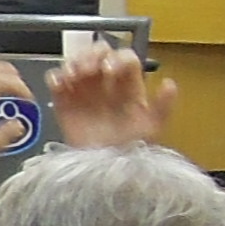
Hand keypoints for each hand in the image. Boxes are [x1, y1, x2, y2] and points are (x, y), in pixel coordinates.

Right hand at [46, 42, 178, 152]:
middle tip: (88, 70)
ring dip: (74, 62)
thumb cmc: (130, 150)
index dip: (117, 58)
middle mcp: (106, 84)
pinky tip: (60, 86)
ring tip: (73, 76)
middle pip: (99, 53)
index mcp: (129, 86)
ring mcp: (84, 91)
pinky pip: (56, 81)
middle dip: (92, 55)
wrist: (103, 171)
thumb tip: (169, 83)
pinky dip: (55, 78)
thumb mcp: (152, 128)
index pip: (124, 58)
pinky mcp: (63, 102)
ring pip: (77, 62)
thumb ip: (163, 106)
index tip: (110, 71)